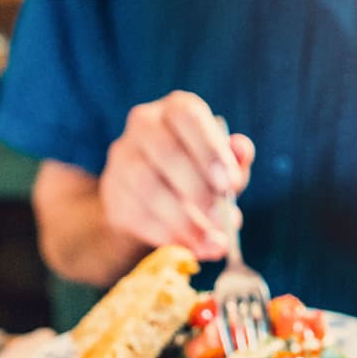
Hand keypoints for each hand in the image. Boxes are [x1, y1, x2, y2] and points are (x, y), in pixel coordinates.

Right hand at [98, 90, 254, 260]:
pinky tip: (193, 247)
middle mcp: (144, 125)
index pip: (187, 116)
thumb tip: (242, 150)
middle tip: (221, 218)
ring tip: (213, 243)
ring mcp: (124, 158)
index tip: (230, 184)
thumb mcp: (222, 166)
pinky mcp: (114, 194)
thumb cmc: (197, 174)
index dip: (210, 149)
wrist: (152, 200)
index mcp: (176, 110)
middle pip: (166, 152)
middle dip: (198, 189)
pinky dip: (170, 236)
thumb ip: (235, 160)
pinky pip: (140, 216)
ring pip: (150, 188)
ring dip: (185, 221)